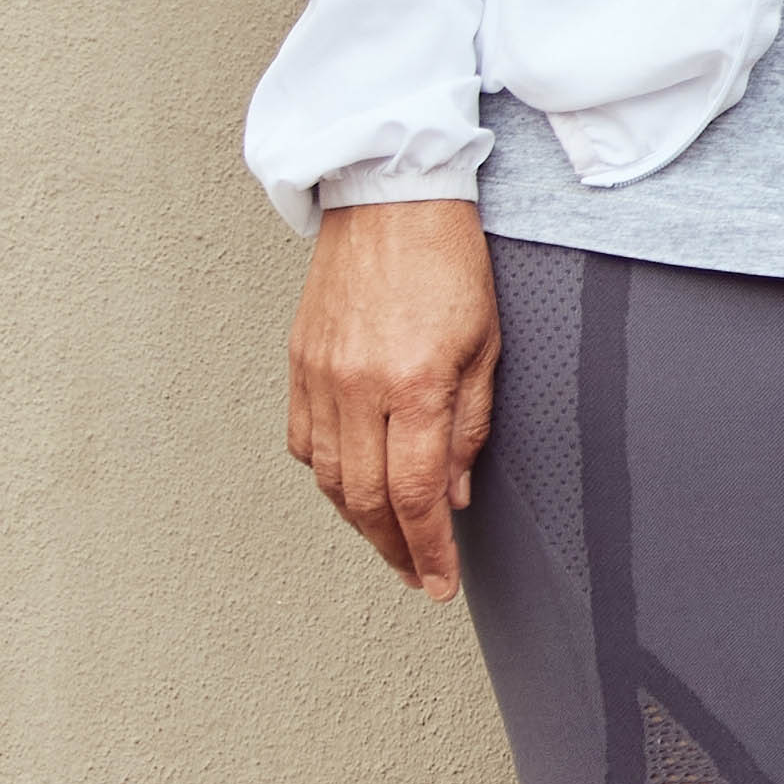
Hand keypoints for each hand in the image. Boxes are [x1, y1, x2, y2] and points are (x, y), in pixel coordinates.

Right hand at [289, 197, 499, 594]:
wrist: (390, 199)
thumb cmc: (449, 264)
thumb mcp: (485, 347)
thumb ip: (468, 428)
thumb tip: (453, 496)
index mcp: (412, 385)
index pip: (414, 495)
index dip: (427, 549)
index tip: (439, 583)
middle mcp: (357, 387)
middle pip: (366, 499)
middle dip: (394, 549)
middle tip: (418, 576)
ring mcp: (319, 375)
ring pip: (329, 478)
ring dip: (359, 521)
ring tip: (391, 543)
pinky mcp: (298, 362)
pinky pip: (304, 441)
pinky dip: (328, 477)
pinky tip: (352, 489)